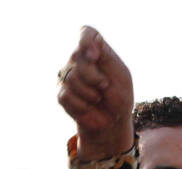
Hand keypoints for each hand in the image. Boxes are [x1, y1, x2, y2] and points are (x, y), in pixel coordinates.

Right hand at [58, 26, 134, 158]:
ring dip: (90, 93)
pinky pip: (67, 95)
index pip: (86, 33)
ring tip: (97, 98)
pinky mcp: (61, 93)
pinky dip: (82, 105)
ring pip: (72, 78)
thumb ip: (107, 56)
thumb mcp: (120, 75)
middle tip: (104, 86)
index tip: (94, 56)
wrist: (112, 121)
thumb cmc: (119, 96)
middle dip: (94, 76)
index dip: (86, 41)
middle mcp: (78, 60)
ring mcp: (67, 76)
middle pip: (77, 57)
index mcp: (95, 51)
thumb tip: (95, 39)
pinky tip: (88, 107)